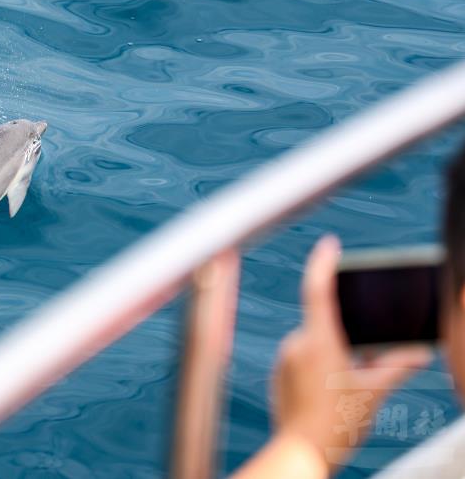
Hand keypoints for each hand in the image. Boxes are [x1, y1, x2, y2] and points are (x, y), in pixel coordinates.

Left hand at [271, 234, 431, 469]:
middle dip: (345, 336)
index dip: (323, 264)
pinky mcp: (278, 373)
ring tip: (345, 388)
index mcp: (319, 341)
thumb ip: (395, 368)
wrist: (300, 451)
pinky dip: (317, 367)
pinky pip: (301, 359)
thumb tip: (417, 354)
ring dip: (332, 354)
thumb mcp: (372, 393)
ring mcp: (284, 358)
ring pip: (313, 343)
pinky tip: (328, 392)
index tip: (329, 245)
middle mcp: (296, 343)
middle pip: (323, 323)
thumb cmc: (336, 423)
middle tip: (359, 363)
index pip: (318, 290)